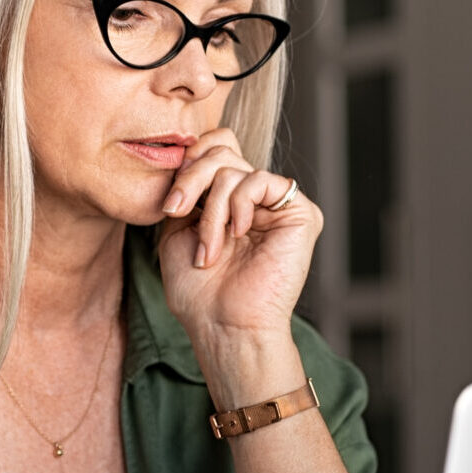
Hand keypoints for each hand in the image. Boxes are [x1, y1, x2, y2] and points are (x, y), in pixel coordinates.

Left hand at [156, 128, 319, 349]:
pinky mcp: (301, 213)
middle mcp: (256, 198)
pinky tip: (237, 234)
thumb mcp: (177, 228)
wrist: (223, 325)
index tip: (171, 201)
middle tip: (175, 212)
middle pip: (221, 151)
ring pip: (234, 169)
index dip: (191, 160)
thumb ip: (188, 187)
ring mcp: (278, 205)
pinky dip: (238, 205)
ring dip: (211, 210)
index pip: (216, 147)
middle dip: (191, 180)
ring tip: (208, 249)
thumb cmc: (198, 290)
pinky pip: (260, 181)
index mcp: (230, 200)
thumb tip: (191, 151)